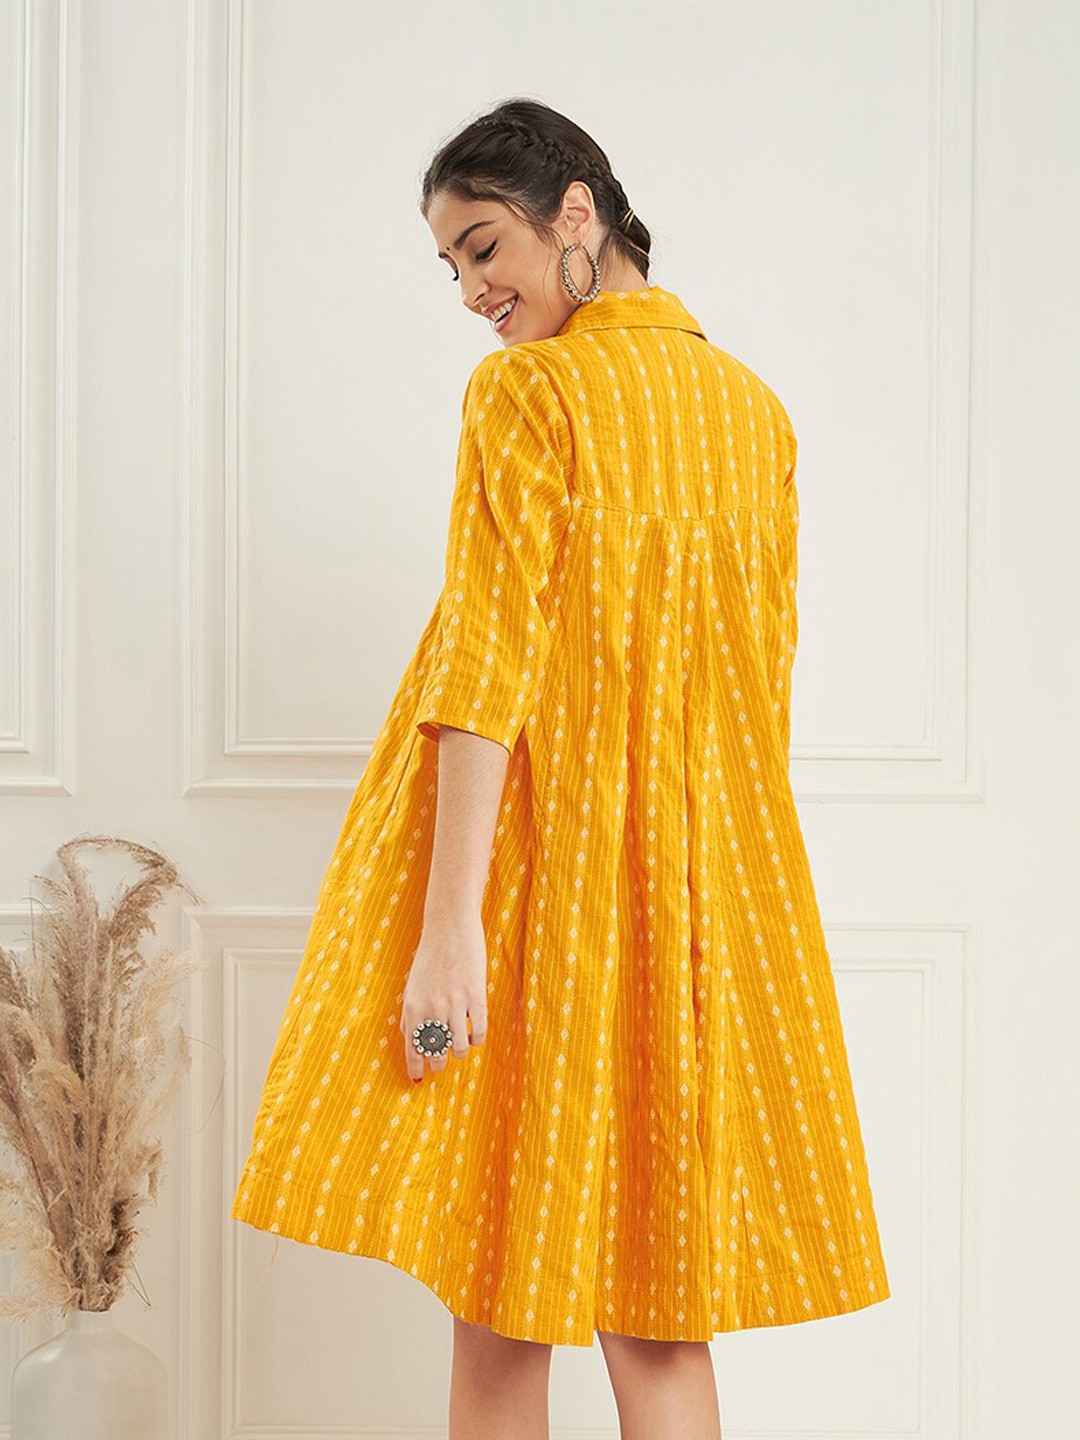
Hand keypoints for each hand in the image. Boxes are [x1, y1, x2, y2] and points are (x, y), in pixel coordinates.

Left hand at [400, 913, 488, 1081]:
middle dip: (439, 1064)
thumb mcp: (412, 986)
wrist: (449, 929)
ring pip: (460, 1047)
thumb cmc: (429, 957)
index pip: (412, 1050)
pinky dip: (478, 1039)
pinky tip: (476, 1036)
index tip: (420, 1079)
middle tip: (442, 1065)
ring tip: (461, 1049)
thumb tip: (409, 1038)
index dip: (417, 1068)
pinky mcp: (476, 996)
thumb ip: (410, 1013)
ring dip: (460, 1052)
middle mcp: (431, 1009)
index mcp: (412, 1008)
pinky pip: (479, 1032)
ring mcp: (455, 1004)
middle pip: (437, 1053)